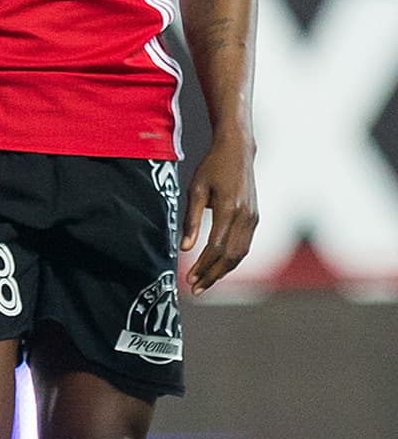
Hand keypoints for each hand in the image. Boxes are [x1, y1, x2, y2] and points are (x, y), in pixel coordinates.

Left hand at [181, 131, 257, 294]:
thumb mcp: (195, 189)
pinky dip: (231, 260)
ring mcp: (253, 217)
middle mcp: (245, 216)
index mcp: (229, 208)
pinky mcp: (255, 218)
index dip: (203, 266)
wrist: (237, 150)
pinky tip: (217, 266)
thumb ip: (191, 220)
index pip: (216, 247)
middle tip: (196, 288)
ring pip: (240, 254)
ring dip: (222, 271)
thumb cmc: (212, 167)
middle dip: (212, 275)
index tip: (189, 279)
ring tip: (205, 281)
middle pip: (230, 256)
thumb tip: (184, 248)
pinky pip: (244, 245)